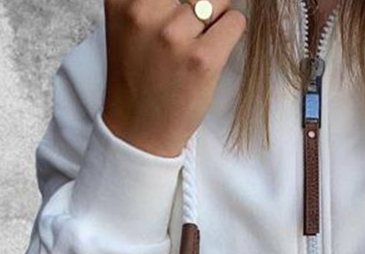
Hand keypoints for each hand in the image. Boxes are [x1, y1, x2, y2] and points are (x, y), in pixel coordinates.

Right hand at [101, 0, 246, 157]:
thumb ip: (151, 1)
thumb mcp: (129, 24)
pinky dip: (232, 31)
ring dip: (217, 17)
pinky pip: (235, 22)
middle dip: (200, 2)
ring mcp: (173, 36)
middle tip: (194, 25)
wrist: (139, 130)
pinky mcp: (202, 59)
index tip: (180, 10)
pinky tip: (214, 50)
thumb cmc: (139, 77)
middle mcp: (144, 11)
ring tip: (200, 41)